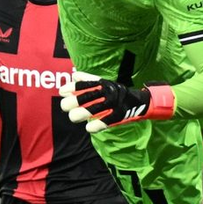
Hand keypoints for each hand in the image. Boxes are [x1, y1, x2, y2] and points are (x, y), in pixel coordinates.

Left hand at [59, 71, 174, 132]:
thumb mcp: (104, 82)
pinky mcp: (118, 116)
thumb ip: (88, 80)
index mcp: (101, 84)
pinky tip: (89, 127)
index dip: (68, 89)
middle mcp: (105, 93)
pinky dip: (92, 126)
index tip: (63, 92)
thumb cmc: (116, 92)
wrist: (139, 101)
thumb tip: (74, 76)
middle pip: (79, 100)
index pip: (80, 85)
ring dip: (77, 116)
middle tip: (68, 108)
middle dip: (68, 105)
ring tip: (75, 117)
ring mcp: (112, 105)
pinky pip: (101, 123)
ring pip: (86, 112)